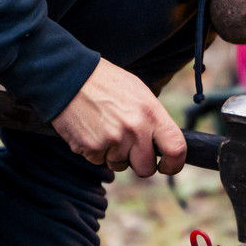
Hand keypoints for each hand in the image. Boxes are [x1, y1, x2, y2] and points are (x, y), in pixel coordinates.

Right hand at [51, 58, 186, 176]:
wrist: (69, 77)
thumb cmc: (108, 84)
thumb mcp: (140, 94)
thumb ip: (154, 120)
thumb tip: (164, 144)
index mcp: (151, 113)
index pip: (176, 149)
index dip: (175, 164)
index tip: (168, 166)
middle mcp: (135, 129)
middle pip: (146, 168)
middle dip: (139, 163)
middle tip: (130, 149)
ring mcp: (113, 140)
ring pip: (120, 165)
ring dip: (114, 155)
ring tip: (106, 130)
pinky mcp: (91, 147)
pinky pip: (99, 161)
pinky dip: (95, 151)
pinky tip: (92, 130)